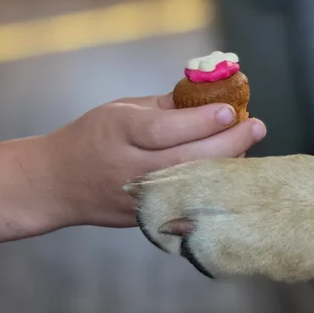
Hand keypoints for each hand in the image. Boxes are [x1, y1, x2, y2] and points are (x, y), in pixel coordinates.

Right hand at [40, 95, 265, 228]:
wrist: (57, 184)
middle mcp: (130, 168)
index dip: (201, 121)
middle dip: (229, 142)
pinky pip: (191, 199)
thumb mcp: (121, 109)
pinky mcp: (150, 216)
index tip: (231, 111)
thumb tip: (213, 96)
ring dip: (228, 162)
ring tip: (247, 142)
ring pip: (195, 182)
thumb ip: (167, 106)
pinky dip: (214, 183)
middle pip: (188, 159)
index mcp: (119, 133)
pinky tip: (231, 168)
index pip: (165, 129)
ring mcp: (141, 197)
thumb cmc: (94, 137)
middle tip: (256, 125)